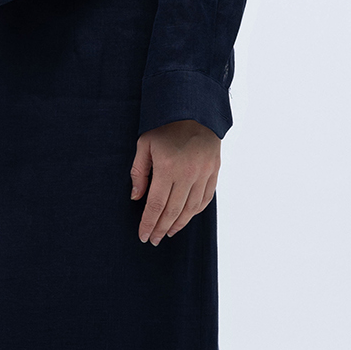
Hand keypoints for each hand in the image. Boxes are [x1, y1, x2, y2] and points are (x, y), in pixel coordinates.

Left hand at [130, 120, 221, 244]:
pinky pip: (205, 198)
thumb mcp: (145, 144)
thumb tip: (136, 198)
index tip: (143, 235)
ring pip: (191, 208)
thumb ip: (139, 172)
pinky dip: (195, 212)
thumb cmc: (165, 126)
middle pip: (173, 210)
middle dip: (161, 228)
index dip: (149, 223)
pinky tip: (185, 217)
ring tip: (168, 233)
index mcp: (167, 166)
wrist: (195, 109)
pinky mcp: (214, 171)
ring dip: (179, 224)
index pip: (156, 204)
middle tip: (154, 239)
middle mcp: (187, 173)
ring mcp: (204, 173)